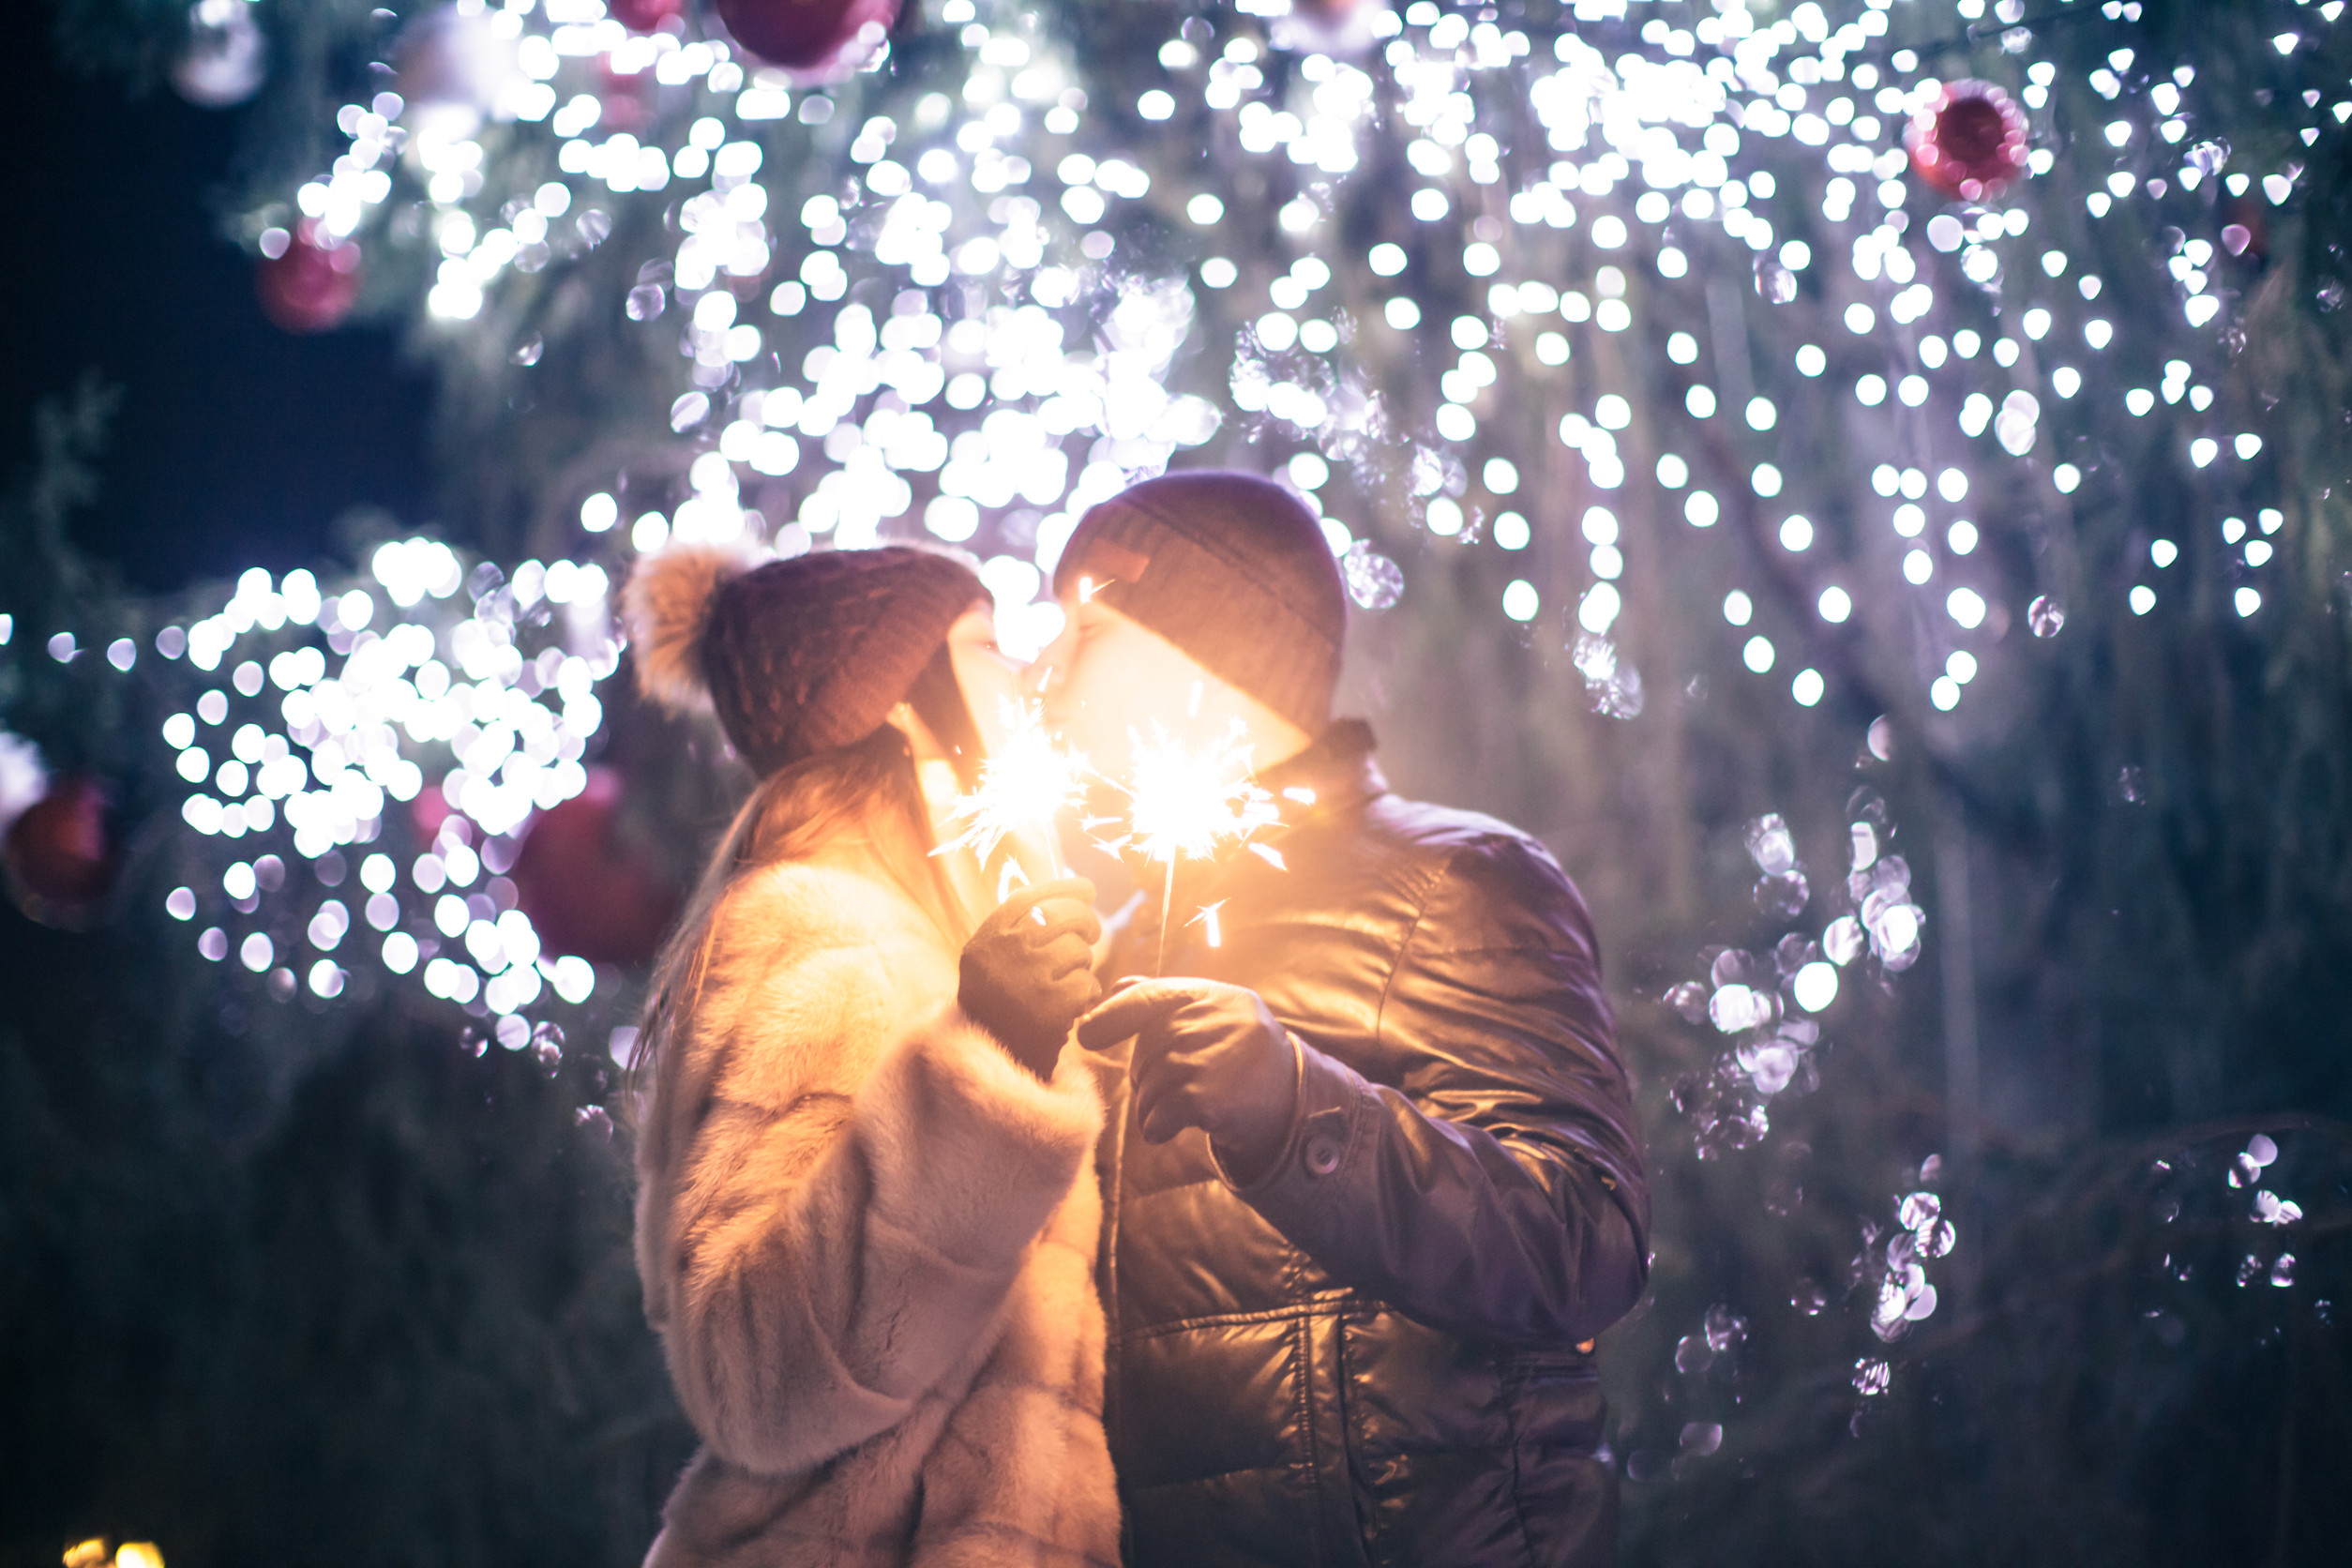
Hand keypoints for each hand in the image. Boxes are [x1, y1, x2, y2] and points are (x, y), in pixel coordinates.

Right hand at [958, 878, 1102, 1079]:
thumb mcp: (994, 964)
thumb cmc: (1001, 1009)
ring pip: (1079, 951)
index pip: (1029, 898)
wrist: (991, 1066)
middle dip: (1086, 922)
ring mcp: (1025, 980)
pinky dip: (1088, 994)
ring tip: (1069, 982)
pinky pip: (1087, 984)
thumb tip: (1077, 891)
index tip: (1087, 887)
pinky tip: (1075, 1005)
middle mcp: (1002, 956)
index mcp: (985, 942)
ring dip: (1083, 965)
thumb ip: (1021, 930)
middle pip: (1062, 916)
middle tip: (1091, 935)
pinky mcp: (1049, 1009)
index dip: (1062, 888)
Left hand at [1077, 978, 1298, 1180]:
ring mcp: (1215, 1059)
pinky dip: (1157, 1128)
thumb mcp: (1214, 1018)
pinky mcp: (1212, 1099)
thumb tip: (1115, 986)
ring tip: (1183, 1108)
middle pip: (1146, 1050)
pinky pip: (1157, 1116)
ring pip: (1148, 1087)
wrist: (1295, 1105)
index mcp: (1215, 996)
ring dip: (1153, 1107)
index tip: (1085, 1034)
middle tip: (1179, 1086)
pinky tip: (1176, 1128)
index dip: (1111, 1016)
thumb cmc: (1242, 1057)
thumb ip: (1165, 1000)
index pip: (1150, 997)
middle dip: (1148, 1076)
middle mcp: (1217, 1021)